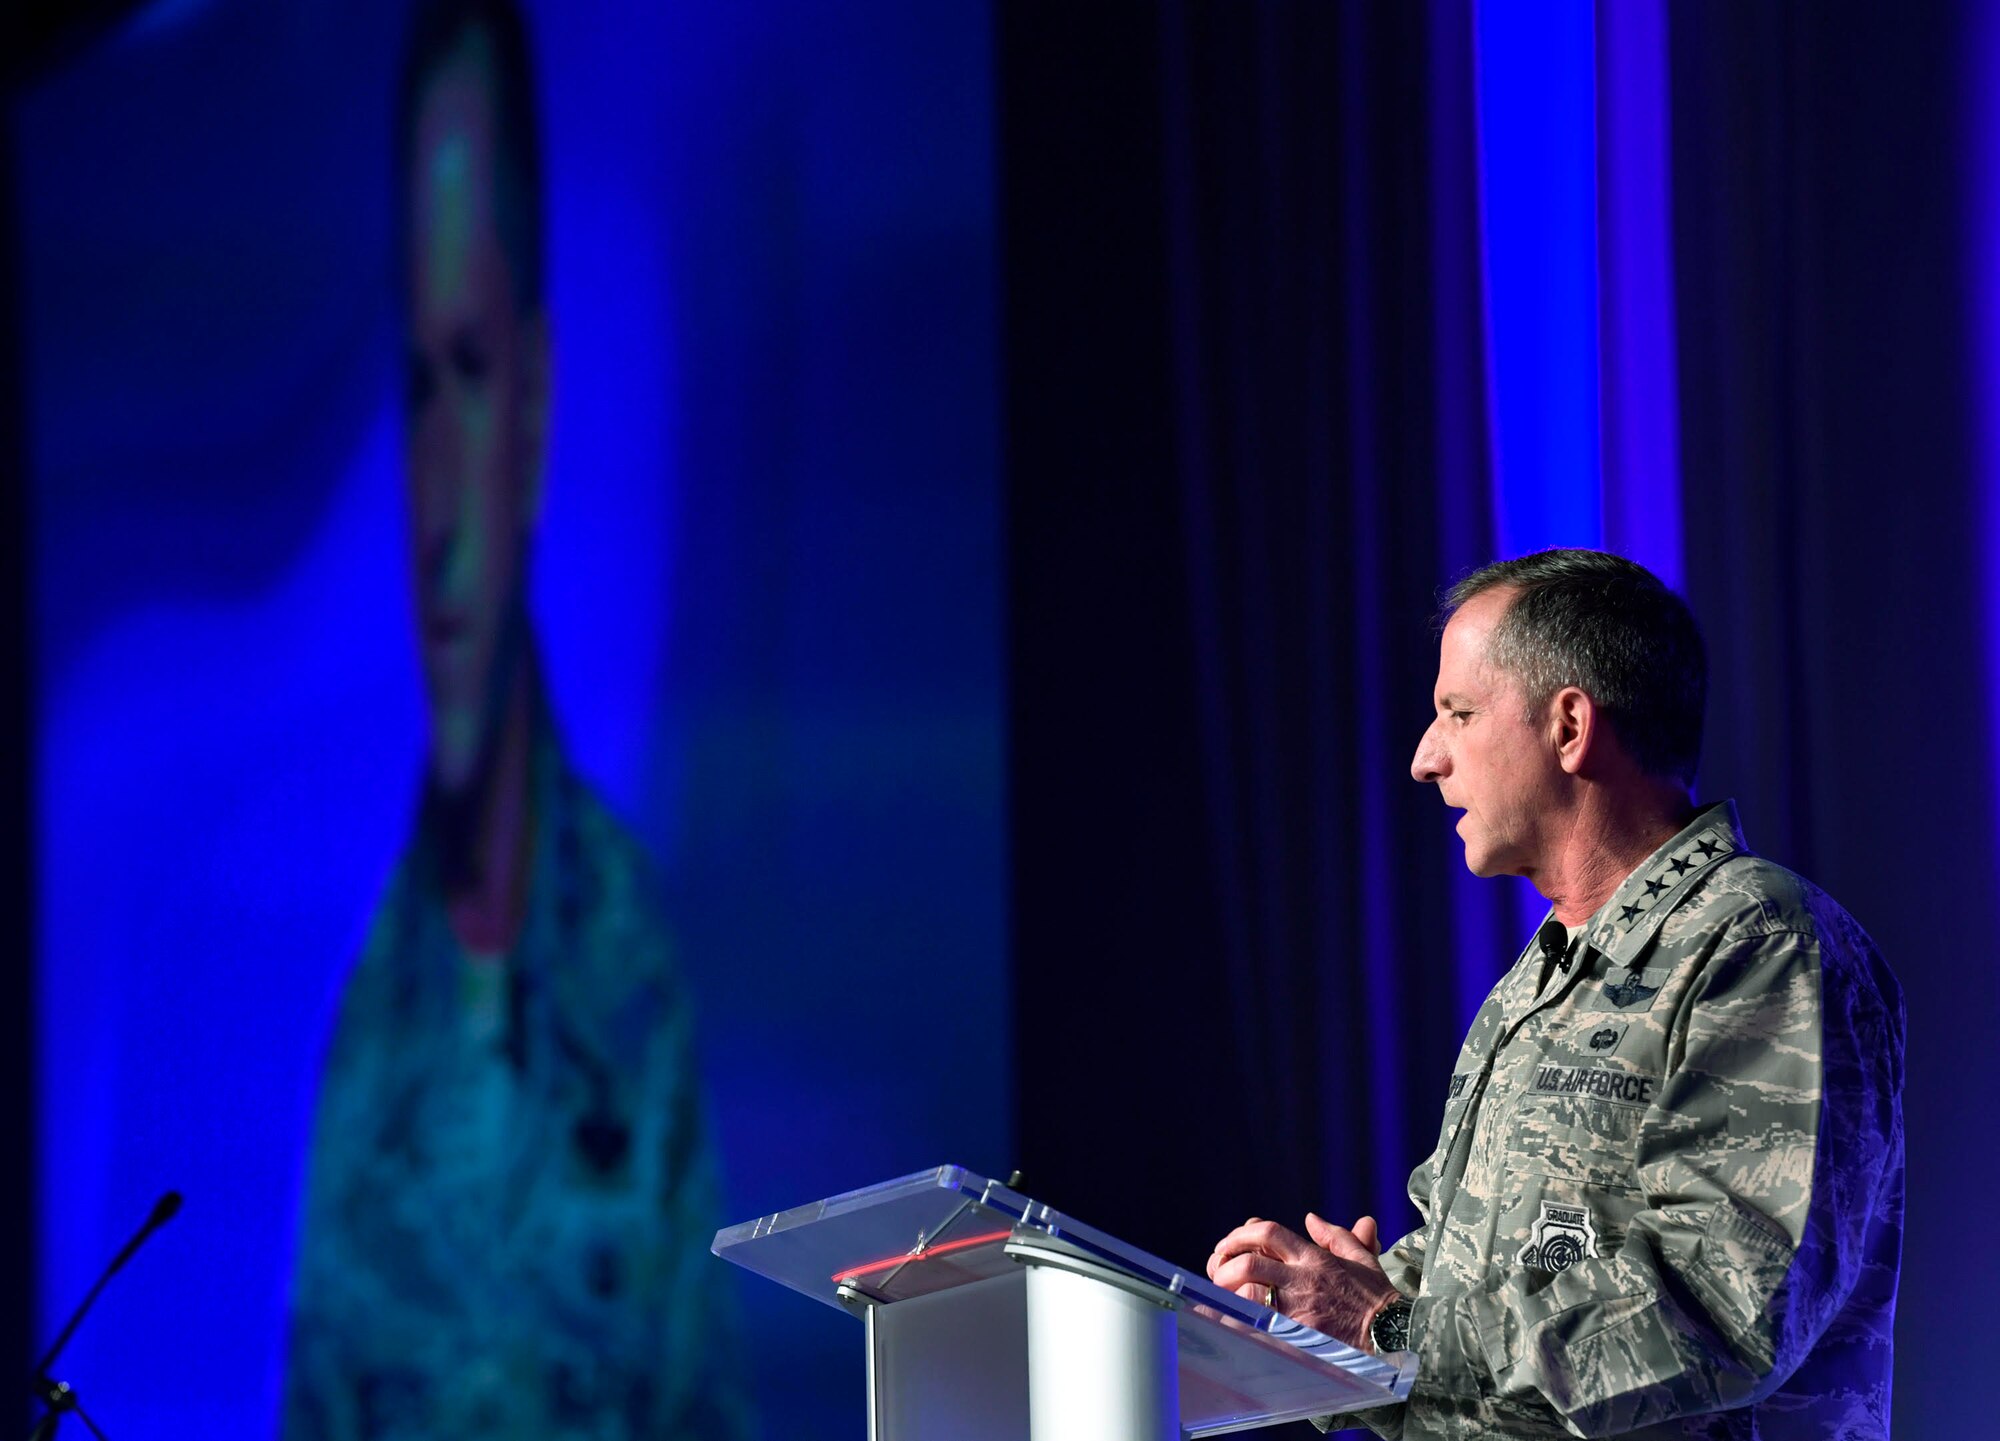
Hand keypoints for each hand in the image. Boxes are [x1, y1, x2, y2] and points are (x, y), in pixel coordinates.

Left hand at [1206, 1212, 1399, 1350]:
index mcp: (1314, 1258)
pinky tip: (1231, 1321)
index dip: (1241, 1234)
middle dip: (1225, 1263)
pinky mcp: (1299, 1333)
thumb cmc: (1377, 1298)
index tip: (1228, 1244)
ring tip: (1219, 1295)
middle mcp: (1302, 1279)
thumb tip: (1311, 1218)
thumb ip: (1335, 1235)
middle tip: (1216, 1269)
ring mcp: (1299, 1308)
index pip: (1269, 1233)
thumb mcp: (1361, 1258)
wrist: (1392, 1335)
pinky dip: (1242, 1321)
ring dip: (1229, 1292)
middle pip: (1250, 1261)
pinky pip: (1261, 1324)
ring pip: (1250, 1293)